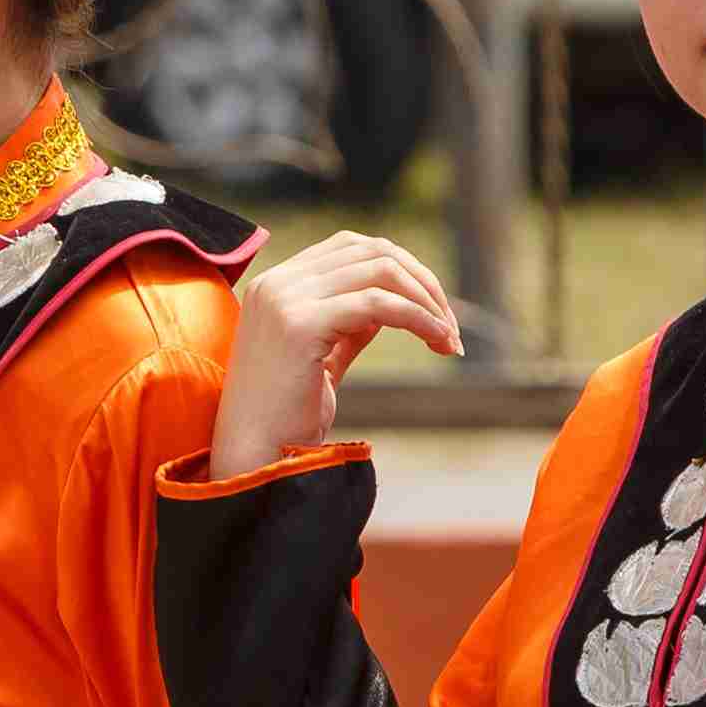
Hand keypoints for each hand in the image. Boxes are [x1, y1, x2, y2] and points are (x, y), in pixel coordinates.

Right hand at [210, 232, 462, 478]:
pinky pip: (379, 304)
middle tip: (451, 327)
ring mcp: (285, 299)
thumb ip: (350, 323)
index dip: (402, 270)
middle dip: (422, 283)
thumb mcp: (322, 357)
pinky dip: (419, 318)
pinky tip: (438, 340)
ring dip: (427, 301)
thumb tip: (396, 302)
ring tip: (448, 339)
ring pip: (380, 271)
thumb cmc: (287, 418)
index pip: (352, 247)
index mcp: (276, 284)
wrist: (254, 459)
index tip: (432, 310)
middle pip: (372, 251)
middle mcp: (277, 282)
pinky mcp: (300, 324)